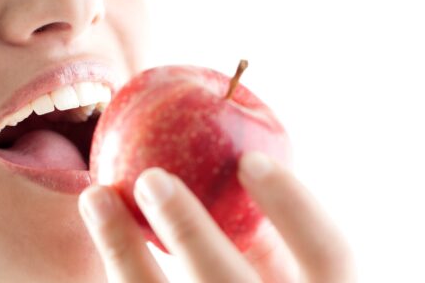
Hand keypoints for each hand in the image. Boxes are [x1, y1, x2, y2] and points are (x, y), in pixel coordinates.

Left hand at [78, 152, 355, 282]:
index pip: (330, 257)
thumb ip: (266, 248)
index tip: (250, 157)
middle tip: (151, 177)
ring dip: (123, 250)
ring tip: (95, 196)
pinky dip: (117, 267)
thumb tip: (233, 170)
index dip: (294, 206)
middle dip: (189, 231)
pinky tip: (96, 234)